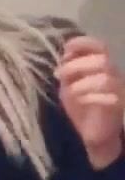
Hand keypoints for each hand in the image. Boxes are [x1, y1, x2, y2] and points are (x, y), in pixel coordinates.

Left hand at [55, 34, 124, 164]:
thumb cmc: (82, 110)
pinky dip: (92, 96)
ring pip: (105, 77)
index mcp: (102, 67)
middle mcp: (113, 75)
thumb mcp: (69, 88)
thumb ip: (67, 73)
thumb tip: (63, 58)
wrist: (93, 136)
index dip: (84, 43)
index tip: (66, 49)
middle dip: (77, 65)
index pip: (99, 46)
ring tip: (70, 91)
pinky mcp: (118, 106)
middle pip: (102, 60)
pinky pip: (110, 97)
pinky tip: (80, 101)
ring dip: (83, 82)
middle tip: (60, 75)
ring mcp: (118, 90)